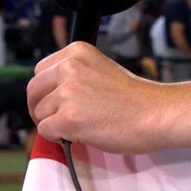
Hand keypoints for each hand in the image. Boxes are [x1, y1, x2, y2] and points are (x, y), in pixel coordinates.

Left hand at [28, 42, 171, 152]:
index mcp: (76, 52)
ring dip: (53, 124)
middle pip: (33, 91)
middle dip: (41, 107)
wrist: (157, 114)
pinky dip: (57, 138)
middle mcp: (69, 67)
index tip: (56, 102)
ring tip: (80, 127)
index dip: (46, 90)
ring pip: (39, 113)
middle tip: (57, 120)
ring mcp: (68, 93)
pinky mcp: (69, 118)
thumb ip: (75, 75)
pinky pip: (45, 131)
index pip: (40, 70)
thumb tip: (50, 94)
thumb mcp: (101, 70)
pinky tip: (78, 135)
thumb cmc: (136, 99)